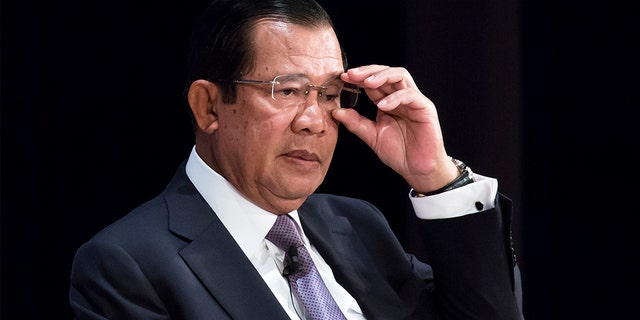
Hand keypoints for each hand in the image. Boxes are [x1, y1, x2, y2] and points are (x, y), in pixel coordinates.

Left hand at [332, 65, 458, 192]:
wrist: (417, 170)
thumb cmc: (400, 153)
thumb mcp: (372, 136)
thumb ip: (356, 123)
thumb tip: (336, 112)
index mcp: (388, 102)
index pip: (374, 82)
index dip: (359, 77)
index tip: (343, 78)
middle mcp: (401, 97)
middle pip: (386, 72)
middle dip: (368, 71)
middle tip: (352, 75)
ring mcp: (414, 101)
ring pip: (400, 76)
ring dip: (382, 76)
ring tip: (367, 83)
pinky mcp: (425, 108)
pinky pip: (410, 95)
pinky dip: (395, 97)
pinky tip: (382, 105)